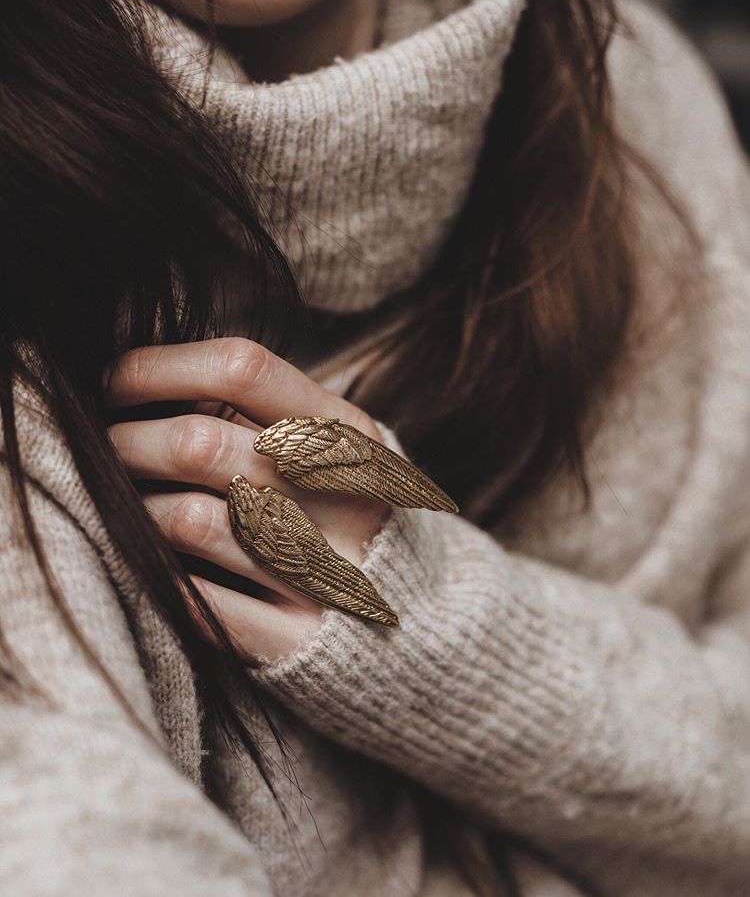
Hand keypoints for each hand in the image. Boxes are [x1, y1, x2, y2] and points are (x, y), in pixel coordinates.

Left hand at [105, 338, 390, 661]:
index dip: (160, 367)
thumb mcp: (335, 451)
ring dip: (133, 510)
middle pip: (200, 443)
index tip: (114, 383)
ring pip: (186, 521)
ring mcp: (328, 573)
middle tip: (105, 449)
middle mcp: (347, 498)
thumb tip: (137, 380)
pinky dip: (156, 574)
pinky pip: (197, 602)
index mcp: (352, 436)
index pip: (242, 368)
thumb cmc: (349, 517)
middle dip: (126, 441)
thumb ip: (261, 414)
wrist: (428, 624)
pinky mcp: (301, 642)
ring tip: (123, 506)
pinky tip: (149, 561)